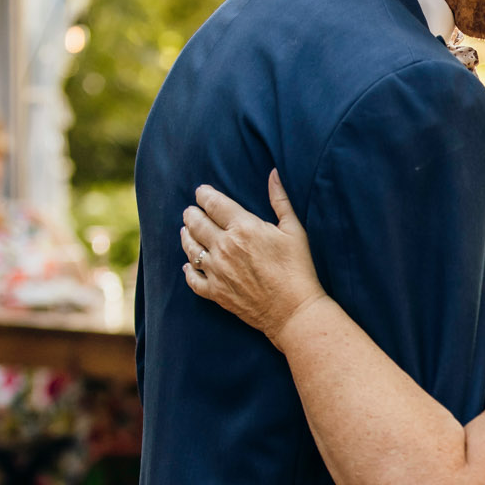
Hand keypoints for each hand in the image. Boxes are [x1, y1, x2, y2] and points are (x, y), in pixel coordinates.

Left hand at [182, 171, 327, 346]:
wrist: (294, 311)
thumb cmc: (299, 269)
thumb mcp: (294, 231)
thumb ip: (280, 200)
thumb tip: (273, 173)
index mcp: (244, 228)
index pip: (214, 204)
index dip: (204, 195)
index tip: (201, 191)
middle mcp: (224, 247)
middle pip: (196, 223)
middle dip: (191, 213)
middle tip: (190, 210)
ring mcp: (217, 271)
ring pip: (190, 248)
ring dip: (186, 236)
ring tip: (185, 230)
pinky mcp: (215, 293)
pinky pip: (192, 279)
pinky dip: (188, 270)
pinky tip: (187, 265)